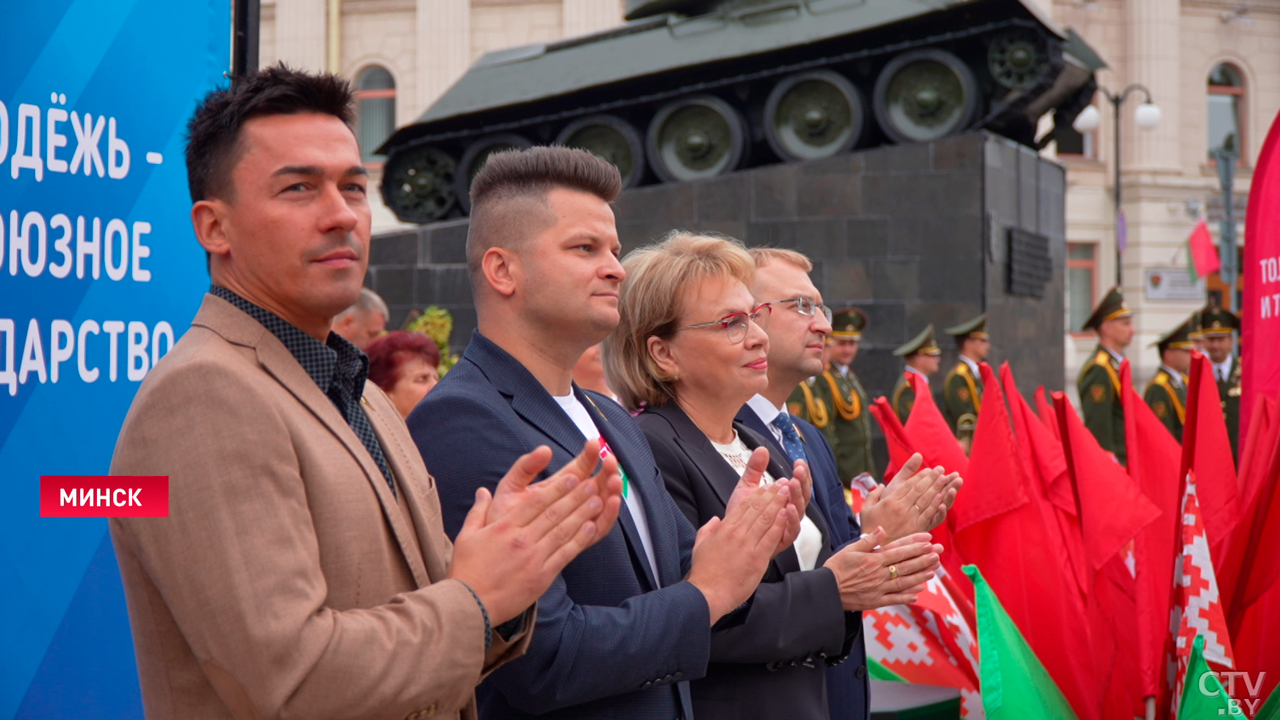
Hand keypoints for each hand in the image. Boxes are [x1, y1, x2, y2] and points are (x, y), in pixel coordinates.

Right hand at [448, 443, 623, 622]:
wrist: (469, 605)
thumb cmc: (466, 571)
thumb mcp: (466, 537)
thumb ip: (477, 512)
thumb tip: (483, 491)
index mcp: (504, 527)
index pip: (535, 502)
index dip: (557, 488)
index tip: (572, 477)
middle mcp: (522, 539)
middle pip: (554, 513)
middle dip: (575, 496)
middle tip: (592, 483)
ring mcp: (533, 558)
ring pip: (563, 531)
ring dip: (582, 514)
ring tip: (598, 500)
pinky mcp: (542, 576)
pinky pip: (565, 554)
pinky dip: (579, 540)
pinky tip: (590, 528)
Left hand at [486, 440, 622, 545]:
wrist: (497, 551)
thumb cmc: (503, 518)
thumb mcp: (510, 487)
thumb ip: (526, 467)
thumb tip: (545, 449)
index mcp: (558, 487)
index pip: (580, 467)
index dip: (590, 455)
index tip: (594, 443)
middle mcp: (572, 503)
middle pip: (597, 483)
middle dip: (607, 471)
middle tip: (611, 461)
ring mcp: (577, 521)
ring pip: (602, 504)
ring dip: (612, 490)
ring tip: (615, 480)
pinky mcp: (579, 540)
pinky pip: (600, 528)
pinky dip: (609, 515)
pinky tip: (613, 502)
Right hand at [688, 482, 792, 623]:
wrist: (708, 593)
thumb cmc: (704, 572)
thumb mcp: (700, 545)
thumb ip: (708, 529)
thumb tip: (715, 519)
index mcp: (724, 529)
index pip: (743, 506)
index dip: (757, 494)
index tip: (766, 486)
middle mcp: (737, 533)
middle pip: (757, 508)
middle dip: (771, 494)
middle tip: (781, 483)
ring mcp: (748, 545)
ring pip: (766, 519)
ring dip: (778, 504)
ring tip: (787, 493)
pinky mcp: (758, 558)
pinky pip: (771, 537)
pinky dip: (779, 524)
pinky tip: (786, 514)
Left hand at [725, 448, 803, 552]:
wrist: (729, 539)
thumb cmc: (741, 514)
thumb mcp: (747, 488)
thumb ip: (755, 469)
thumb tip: (762, 449)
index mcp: (785, 499)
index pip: (799, 484)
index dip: (802, 473)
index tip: (798, 461)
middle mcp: (789, 512)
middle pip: (803, 496)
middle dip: (802, 482)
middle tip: (798, 470)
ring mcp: (787, 526)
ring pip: (800, 511)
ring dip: (798, 497)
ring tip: (793, 484)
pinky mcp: (782, 540)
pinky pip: (792, 531)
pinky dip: (792, 519)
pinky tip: (788, 508)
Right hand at [821, 528, 941, 610]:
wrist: (826, 590)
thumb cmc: (836, 567)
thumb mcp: (849, 549)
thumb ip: (868, 541)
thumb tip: (881, 529)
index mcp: (873, 559)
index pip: (899, 550)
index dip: (915, 545)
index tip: (928, 540)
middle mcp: (879, 573)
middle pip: (905, 565)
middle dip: (923, 559)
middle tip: (938, 553)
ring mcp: (879, 588)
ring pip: (904, 581)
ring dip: (920, 576)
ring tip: (933, 571)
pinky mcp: (876, 600)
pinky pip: (895, 598)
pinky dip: (907, 596)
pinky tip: (918, 593)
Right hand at [860, 454, 954, 542]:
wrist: (875, 549)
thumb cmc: (870, 528)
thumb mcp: (866, 509)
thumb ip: (873, 495)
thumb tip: (881, 485)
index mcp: (889, 501)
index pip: (908, 485)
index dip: (920, 476)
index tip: (928, 469)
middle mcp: (901, 508)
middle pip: (919, 490)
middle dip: (931, 478)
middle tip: (940, 469)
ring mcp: (910, 518)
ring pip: (926, 500)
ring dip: (937, 488)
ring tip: (945, 479)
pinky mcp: (916, 529)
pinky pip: (928, 515)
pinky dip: (936, 505)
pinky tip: (942, 497)